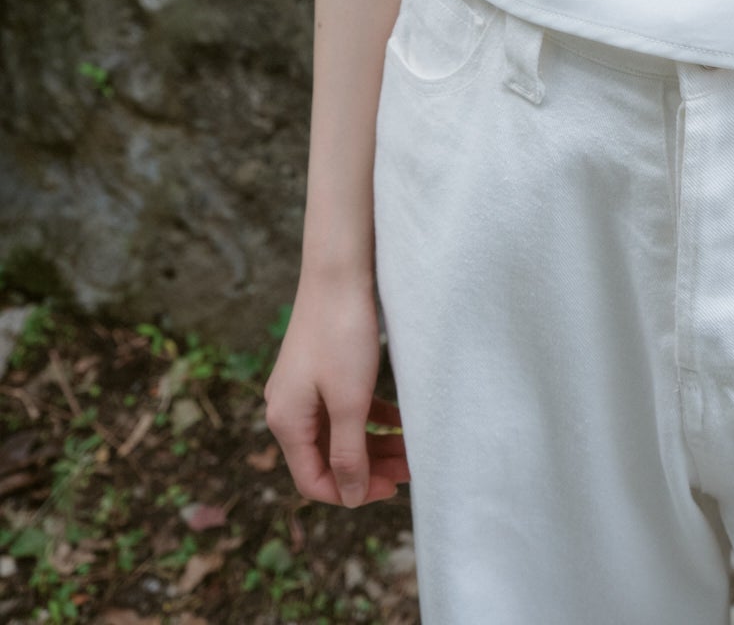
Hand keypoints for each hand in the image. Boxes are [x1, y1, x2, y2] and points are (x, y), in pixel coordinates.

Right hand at [264, 269, 409, 506]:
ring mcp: (303, 388)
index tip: (392, 488)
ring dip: (375, 445)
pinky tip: (399, 420)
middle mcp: (288, 408)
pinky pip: (344, 408)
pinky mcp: (320, 369)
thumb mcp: (349, 402)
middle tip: (410, 470)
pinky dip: (371, 418)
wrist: (338, 271)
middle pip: (327, 458)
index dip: (352, 492)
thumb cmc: (342, 334)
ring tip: (412, 449)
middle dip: (369, 469)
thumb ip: (349, 453)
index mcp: (286, 422)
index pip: (314, 481)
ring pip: (339, 433)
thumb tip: (351, 497)